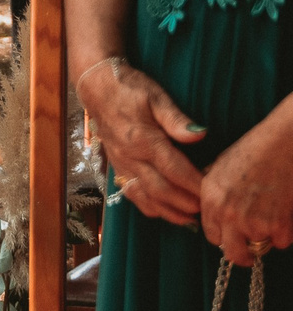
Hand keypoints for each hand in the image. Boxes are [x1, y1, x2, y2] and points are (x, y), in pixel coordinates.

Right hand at [82, 56, 206, 226]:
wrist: (97, 89)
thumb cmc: (131, 89)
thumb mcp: (156, 97)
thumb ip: (177, 119)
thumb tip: (201, 134)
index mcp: (143, 139)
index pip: (174, 169)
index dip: (194, 184)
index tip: (212, 193)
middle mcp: (130, 156)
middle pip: (160, 189)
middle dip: (184, 204)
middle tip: (206, 212)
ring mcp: (121, 163)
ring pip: (144, 196)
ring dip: (167, 211)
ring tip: (189, 221)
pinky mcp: (116, 166)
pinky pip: (131, 193)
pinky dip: (148, 206)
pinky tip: (163, 211)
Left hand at [199, 110, 292, 267]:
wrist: (280, 145)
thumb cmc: (253, 152)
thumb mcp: (220, 170)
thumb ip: (215, 195)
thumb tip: (215, 212)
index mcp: (211, 200)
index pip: (213, 236)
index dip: (225, 237)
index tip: (233, 236)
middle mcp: (228, 214)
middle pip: (234, 253)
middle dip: (243, 255)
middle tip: (251, 253)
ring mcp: (253, 221)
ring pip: (260, 246)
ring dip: (267, 236)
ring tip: (272, 213)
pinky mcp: (278, 224)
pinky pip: (281, 241)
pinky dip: (285, 232)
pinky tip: (285, 213)